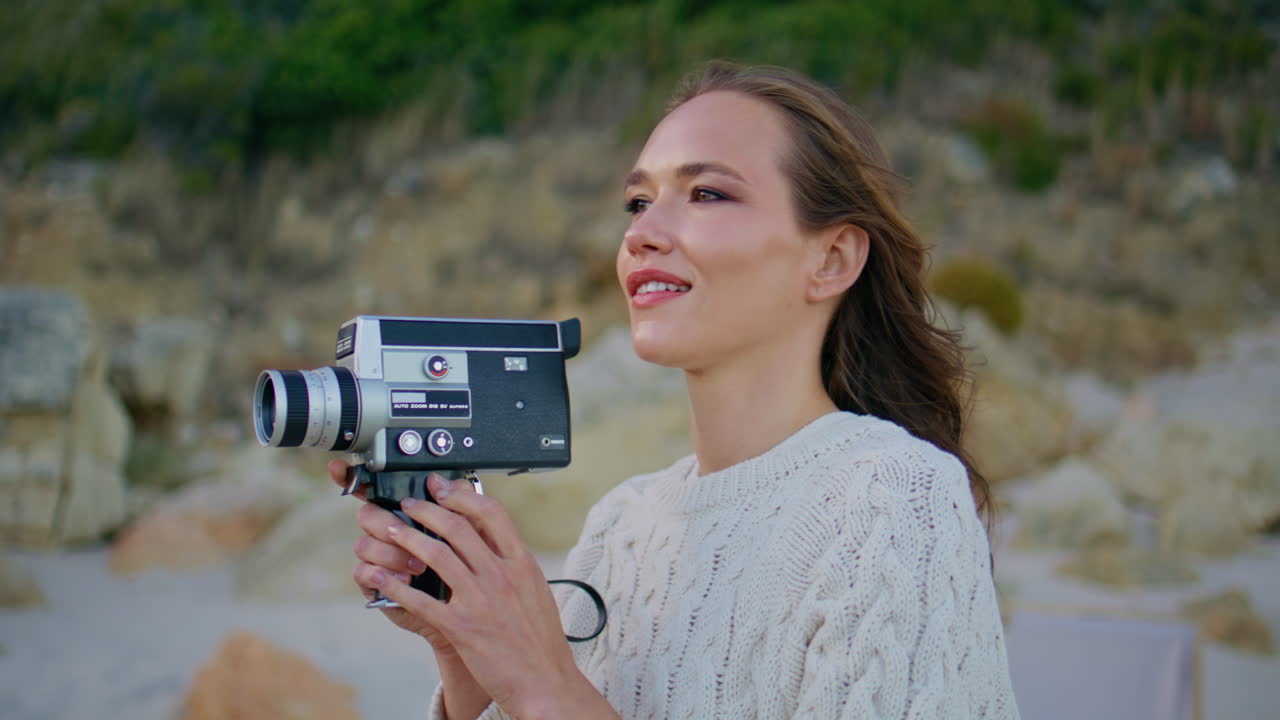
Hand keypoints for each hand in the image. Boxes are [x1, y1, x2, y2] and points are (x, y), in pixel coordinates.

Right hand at [328, 460, 453, 645]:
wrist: (467, 608)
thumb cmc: (465, 567)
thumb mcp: (471, 531)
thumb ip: (461, 502)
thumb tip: (444, 482)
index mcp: (408, 513)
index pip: (375, 490)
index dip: (350, 475)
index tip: (338, 466)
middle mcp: (389, 531)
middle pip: (367, 514)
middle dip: (388, 523)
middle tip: (409, 534)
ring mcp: (379, 557)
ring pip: (364, 544)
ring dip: (392, 553)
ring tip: (419, 566)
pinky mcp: (375, 584)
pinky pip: (363, 572)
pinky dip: (383, 575)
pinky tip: (405, 579)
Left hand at [370, 472, 617, 718]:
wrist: (546, 682)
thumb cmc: (541, 641)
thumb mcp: (536, 590)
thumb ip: (515, 564)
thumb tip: (494, 542)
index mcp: (522, 563)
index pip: (492, 513)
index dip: (463, 494)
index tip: (444, 488)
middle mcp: (502, 576)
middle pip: (458, 527)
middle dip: (428, 509)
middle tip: (410, 503)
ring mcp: (481, 600)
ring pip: (437, 555)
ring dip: (408, 538)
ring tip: (392, 531)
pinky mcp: (462, 627)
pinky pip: (422, 600)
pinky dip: (397, 585)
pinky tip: (382, 578)